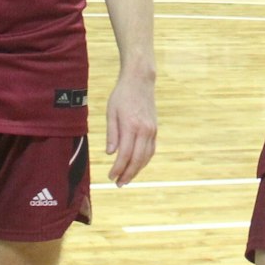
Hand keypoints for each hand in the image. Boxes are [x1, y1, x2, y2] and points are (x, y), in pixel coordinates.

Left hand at [104, 68, 157, 185]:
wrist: (140, 81)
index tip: (110, 176)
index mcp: (131, 126)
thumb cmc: (122, 95)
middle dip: (128, 174)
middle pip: (137, 159)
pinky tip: (137, 165)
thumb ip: (112, 134)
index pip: (125, 154)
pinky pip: (151, 150)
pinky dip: (144, 160)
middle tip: (118, 184)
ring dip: (137, 170)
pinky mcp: (155, 129)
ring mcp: (152, 130)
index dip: (118, 168)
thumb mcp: (111, 112)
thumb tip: (110, 153)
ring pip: (146, 156)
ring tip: (126, 179)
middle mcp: (144, 130)